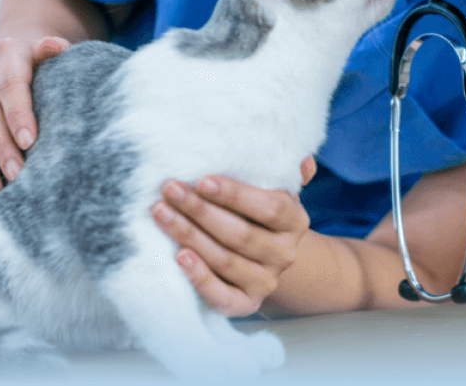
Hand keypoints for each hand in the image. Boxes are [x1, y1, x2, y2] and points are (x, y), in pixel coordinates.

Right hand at [0, 36, 70, 196]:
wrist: (17, 59)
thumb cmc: (47, 66)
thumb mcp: (56, 56)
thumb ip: (56, 53)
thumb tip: (56, 46)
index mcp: (8, 52)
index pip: (10, 85)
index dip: (18, 114)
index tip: (31, 142)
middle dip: (1, 146)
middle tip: (17, 174)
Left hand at [151, 157, 316, 316]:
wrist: (263, 259)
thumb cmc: (257, 215)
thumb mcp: (272, 190)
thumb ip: (283, 172)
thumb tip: (304, 161)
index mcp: (295, 221)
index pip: (269, 207)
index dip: (235, 195)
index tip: (201, 180)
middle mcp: (285, 254)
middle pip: (241, 234)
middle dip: (200, 210)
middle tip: (170, 190)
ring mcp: (266, 281)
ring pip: (225, 260)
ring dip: (189, 235)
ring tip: (161, 212)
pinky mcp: (246, 303)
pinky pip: (221, 295)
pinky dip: (199, 277)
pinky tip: (179, 256)